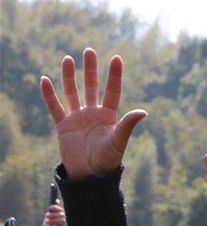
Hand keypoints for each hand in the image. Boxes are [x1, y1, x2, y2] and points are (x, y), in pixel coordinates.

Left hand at [36, 203, 66, 225]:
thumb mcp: (49, 219)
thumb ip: (52, 211)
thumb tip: (57, 200)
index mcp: (63, 218)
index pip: (62, 210)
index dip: (56, 208)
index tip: (49, 209)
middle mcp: (66, 223)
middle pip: (63, 215)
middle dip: (53, 214)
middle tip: (46, 216)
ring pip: (62, 221)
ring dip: (53, 220)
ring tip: (47, 222)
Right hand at [40, 49, 146, 179]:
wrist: (89, 175)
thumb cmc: (108, 160)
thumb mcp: (119, 141)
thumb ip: (128, 125)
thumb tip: (143, 112)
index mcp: (109, 116)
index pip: (112, 90)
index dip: (114, 75)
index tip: (116, 58)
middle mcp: (93, 113)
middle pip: (91, 86)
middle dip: (91, 69)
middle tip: (89, 50)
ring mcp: (77, 118)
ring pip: (72, 92)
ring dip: (69, 76)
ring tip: (68, 58)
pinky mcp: (63, 125)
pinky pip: (55, 106)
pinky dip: (49, 94)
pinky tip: (45, 79)